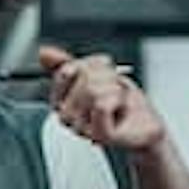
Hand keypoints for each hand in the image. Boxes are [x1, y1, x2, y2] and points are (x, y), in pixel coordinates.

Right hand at [43, 45, 164, 154]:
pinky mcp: (100, 135)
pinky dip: (118, 100)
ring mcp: (82, 128)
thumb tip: (43, 53)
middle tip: (114, 87)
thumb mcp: (95, 74)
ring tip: (119, 98)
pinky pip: (102, 105)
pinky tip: (121, 107)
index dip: (89, 64)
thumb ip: (69, 64)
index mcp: (61, 101)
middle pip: (83, 78)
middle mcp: (67, 116)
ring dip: (115, 88)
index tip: (103, 67)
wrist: (144, 124)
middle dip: (106, 75)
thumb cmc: (121, 102)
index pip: (65, 71)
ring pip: (93, 90)